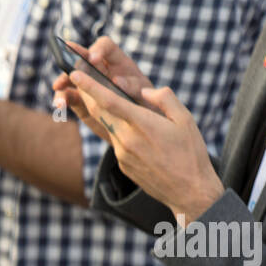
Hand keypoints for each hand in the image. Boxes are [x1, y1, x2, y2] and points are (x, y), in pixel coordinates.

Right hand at [52, 36, 155, 140]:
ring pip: (71, 78)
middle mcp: (102, 70)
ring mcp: (90, 84)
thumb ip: (133, 87)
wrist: (142, 127)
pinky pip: (68, 96)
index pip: (105, 46)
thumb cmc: (148, 107)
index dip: (97, 49)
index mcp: (119, 63)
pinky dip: (62, 99)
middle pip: (81, 58)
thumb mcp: (145, 95)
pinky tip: (59, 107)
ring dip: (63, 84)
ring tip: (60, 99)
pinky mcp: (82, 100)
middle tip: (68, 73)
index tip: (92, 59)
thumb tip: (117, 81)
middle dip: (71, 63)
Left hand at [69, 63, 222, 220]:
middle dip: (89, 95)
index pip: (108, 100)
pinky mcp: (122, 164)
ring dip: (106, 113)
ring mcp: (122, 154)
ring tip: (114, 103)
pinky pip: (116, 142)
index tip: (75, 73)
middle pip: (100, 112)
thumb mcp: (185, 119)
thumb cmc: (190, 152)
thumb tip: (143, 91)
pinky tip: (134, 132)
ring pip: (108, 126)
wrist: (188, 191)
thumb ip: (164, 99)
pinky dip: (119, 130)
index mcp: (141, 124)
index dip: (89, 86)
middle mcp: (126, 139)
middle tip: (83, 80)